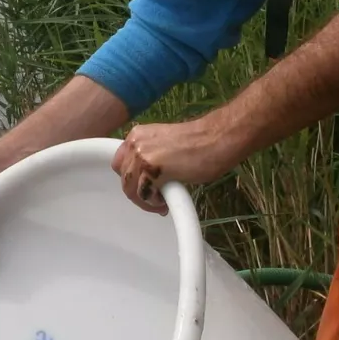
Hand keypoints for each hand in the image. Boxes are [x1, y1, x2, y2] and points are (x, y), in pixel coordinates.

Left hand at [111, 115, 239, 213]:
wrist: (218, 138)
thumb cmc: (200, 142)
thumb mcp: (164, 145)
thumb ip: (151, 156)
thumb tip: (146, 179)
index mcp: (137, 135)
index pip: (120, 163)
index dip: (132, 179)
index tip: (146, 187)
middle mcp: (135, 143)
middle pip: (123, 178)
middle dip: (137, 192)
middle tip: (155, 199)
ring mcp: (142, 156)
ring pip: (130, 189)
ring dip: (145, 201)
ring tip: (161, 204)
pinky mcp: (152, 170)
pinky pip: (144, 195)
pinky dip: (153, 203)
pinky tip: (165, 203)